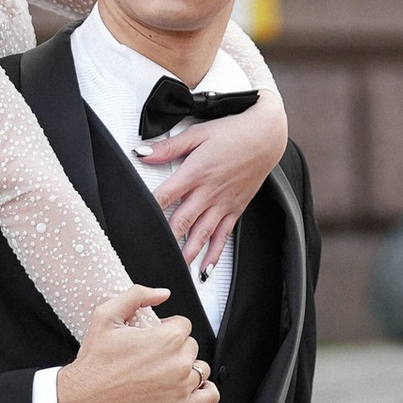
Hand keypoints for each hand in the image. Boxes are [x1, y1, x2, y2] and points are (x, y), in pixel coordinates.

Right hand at [57, 284, 215, 402]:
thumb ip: (137, 295)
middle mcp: (179, 362)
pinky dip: (204, 391)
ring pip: (201, 369)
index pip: (183, 325)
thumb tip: (163, 293)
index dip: (167, 329)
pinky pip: (210, 396)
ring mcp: (182, 387)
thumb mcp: (106, 315)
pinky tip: (188, 389)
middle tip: (154, 358)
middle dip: (176, 349)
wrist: (86, 398)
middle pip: (191, 346)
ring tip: (166, 374)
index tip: (154, 339)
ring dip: (188, 369)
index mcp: (167, 338)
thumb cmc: (95, 361)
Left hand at [139, 93, 287, 274]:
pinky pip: (223, 237)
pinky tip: (205, 269)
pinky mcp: (235, 210)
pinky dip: (214, 255)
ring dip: (187, 255)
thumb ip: (169, 147)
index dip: (149, 211)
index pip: (165, 196)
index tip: (136, 223)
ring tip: (175, 269)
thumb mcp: (198, 133)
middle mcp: (209, 192)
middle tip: (152, 255)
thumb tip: (143, 154)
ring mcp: (223, 204)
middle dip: (166, 241)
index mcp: (195, 172)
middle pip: (181, 222)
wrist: (266, 137)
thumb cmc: (233, 133)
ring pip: (201, 235)